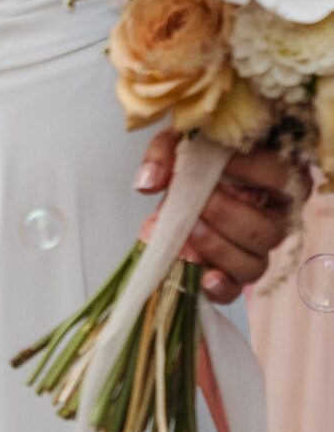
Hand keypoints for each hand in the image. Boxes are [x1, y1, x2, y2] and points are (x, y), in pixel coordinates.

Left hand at [136, 127, 306, 300]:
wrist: (181, 185)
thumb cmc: (195, 158)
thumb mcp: (181, 142)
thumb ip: (165, 152)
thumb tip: (149, 182)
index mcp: (278, 181)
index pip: (283, 177)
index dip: (253, 171)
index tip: (219, 162)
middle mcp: (276, 219)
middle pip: (267, 230)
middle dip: (227, 215)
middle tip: (198, 201)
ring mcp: (257, 250)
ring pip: (253, 263)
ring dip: (217, 247)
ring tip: (189, 228)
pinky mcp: (234, 273)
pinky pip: (235, 289)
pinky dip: (220, 286)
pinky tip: (204, 277)